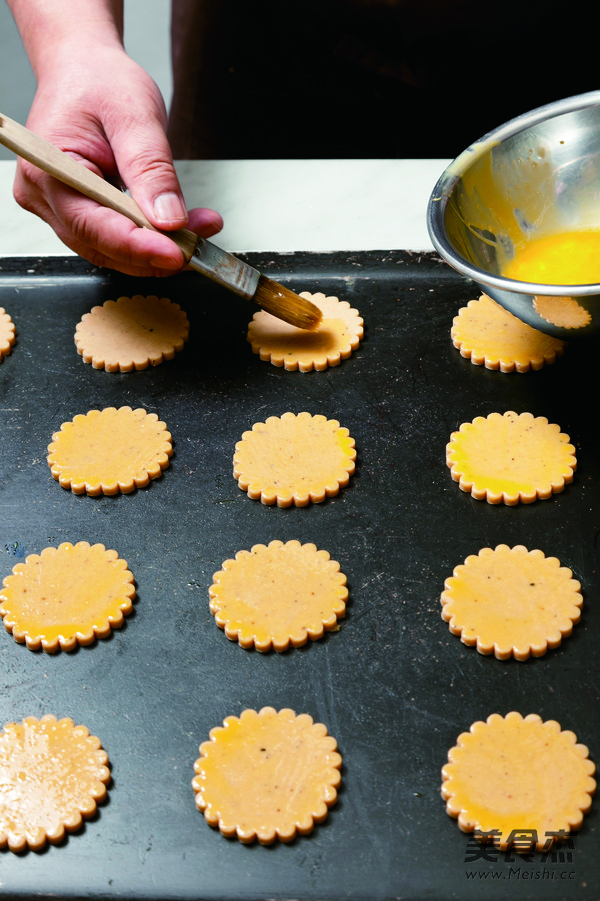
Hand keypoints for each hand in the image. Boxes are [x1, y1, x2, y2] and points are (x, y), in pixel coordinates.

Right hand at [13, 43, 222, 276]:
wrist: (84, 68)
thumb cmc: (99, 81)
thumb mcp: (135, 115)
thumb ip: (152, 169)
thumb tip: (169, 219)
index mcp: (49, 169)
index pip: (92, 226)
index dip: (137, 247)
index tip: (176, 254)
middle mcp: (45, 196)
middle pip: (102, 247)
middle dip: (154, 252)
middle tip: (200, 243)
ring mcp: (59, 208)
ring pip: (111, 250)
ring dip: (157, 249)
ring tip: (198, 230)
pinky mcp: (79, 213)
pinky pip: (115, 239)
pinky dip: (150, 239)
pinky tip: (180, 229)